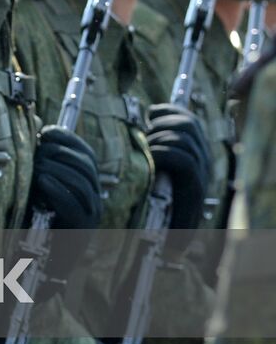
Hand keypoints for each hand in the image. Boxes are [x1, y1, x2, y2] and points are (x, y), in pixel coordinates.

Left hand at [29, 126, 102, 229]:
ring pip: (82, 182)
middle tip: (36, 152)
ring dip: (56, 169)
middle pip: (85, 164)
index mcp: (88, 183)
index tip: (45, 132)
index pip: (86, 152)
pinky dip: (57, 190)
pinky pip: (74, 205)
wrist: (46, 258)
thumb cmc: (39, 219)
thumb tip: (34, 128)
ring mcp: (92, 213)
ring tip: (36, 167)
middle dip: (59, 152)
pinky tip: (42, 182)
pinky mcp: (82, 229)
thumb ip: (39, 162)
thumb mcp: (38, 186)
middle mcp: (94, 196)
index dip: (68, 138)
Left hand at [144, 103, 210, 229]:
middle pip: (189, 123)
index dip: (170, 110)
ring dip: (158, 140)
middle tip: (146, 136)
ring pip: (183, 139)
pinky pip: (182, 159)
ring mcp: (202, 171)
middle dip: (162, 123)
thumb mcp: (154, 166)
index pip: (189, 119)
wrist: (171, 233)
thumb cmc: (156, 198)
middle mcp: (204, 158)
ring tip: (145, 151)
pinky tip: (150, 160)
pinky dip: (162, 154)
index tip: (150, 113)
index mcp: (196, 150)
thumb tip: (140, 124)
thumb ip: (153, 146)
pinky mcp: (195, 185)